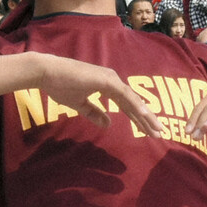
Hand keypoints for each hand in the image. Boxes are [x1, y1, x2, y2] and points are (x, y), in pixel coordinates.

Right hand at [37, 54, 161, 136]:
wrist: (47, 73)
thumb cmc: (60, 86)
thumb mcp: (79, 104)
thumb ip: (94, 113)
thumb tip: (109, 124)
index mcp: (107, 85)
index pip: (127, 105)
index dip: (138, 118)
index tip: (148, 131)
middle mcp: (112, 80)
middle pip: (134, 103)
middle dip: (147, 119)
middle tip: (160, 134)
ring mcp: (110, 79)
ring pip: (132, 100)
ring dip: (146, 115)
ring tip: (157, 129)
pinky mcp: (105, 80)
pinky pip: (124, 95)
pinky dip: (135, 105)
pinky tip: (145, 115)